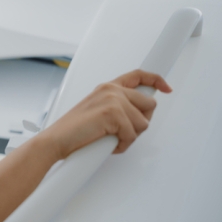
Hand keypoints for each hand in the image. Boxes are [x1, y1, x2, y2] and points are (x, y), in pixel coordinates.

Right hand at [42, 70, 171, 157]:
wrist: (56, 140)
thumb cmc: (72, 131)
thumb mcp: (96, 112)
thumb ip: (116, 107)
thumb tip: (137, 116)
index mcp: (107, 87)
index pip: (138, 76)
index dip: (156, 80)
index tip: (166, 88)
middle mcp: (111, 90)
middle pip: (149, 104)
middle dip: (141, 122)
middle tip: (124, 132)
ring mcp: (113, 100)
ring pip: (143, 123)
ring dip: (130, 137)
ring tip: (113, 140)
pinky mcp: (113, 113)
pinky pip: (133, 134)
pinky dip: (123, 145)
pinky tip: (110, 145)